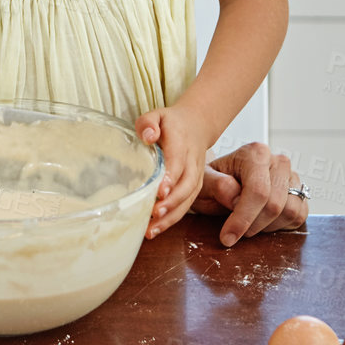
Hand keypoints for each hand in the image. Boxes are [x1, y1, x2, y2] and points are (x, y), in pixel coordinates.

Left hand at [133, 104, 209, 238]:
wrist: (197, 125)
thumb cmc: (171, 122)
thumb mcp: (156, 114)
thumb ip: (148, 123)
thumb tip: (148, 137)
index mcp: (182, 143)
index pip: (178, 162)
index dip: (170, 178)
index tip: (160, 191)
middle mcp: (192, 162)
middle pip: (186, 186)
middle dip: (171, 202)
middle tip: (154, 214)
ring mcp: (196, 176)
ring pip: (188, 199)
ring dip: (171, 216)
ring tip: (151, 230)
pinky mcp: (194, 186)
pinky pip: (186, 204)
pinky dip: (172, 218)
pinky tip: (155, 229)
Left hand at [191, 142, 307, 246]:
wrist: (222, 183)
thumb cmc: (214, 182)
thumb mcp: (205, 183)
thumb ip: (216, 185)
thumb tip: (234, 195)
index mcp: (255, 153)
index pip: (258, 191)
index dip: (243, 218)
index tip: (228, 237)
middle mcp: (278, 162)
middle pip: (274, 205)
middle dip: (253, 225)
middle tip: (236, 230)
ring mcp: (292, 177)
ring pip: (290, 212)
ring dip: (267, 226)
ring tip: (249, 222)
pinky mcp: (300, 193)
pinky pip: (299, 216)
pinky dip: (281, 226)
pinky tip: (262, 222)